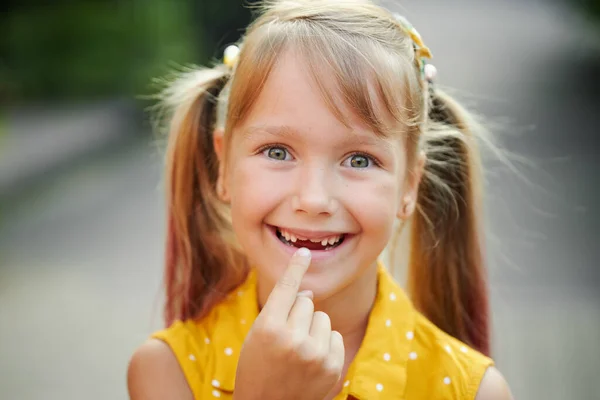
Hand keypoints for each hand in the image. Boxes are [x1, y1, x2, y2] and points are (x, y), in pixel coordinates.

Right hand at [233, 248, 344, 399]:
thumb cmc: (257, 369)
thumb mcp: (257, 337)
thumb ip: (279, 312)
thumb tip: (308, 293)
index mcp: (268, 328)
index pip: (286, 287)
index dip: (296, 267)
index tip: (305, 252)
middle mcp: (293, 338)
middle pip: (307, 302)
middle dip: (298, 314)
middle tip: (286, 338)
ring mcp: (315, 354)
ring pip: (322, 318)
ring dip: (313, 328)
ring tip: (298, 352)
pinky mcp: (332, 367)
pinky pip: (334, 336)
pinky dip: (325, 344)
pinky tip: (311, 362)